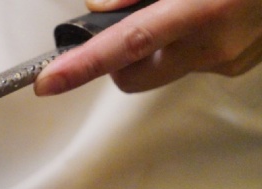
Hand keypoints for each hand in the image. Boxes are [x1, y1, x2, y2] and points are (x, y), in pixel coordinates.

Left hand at [34, 0, 261, 95]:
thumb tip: (100, 6)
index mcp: (206, 6)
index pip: (126, 43)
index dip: (82, 64)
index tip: (48, 82)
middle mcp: (215, 43)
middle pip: (133, 75)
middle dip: (115, 60)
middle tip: (123, 24)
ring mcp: (229, 60)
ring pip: (163, 66)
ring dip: (157, 43)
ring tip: (183, 4)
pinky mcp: (239, 65)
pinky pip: (193, 60)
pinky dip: (187, 39)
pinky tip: (209, 8)